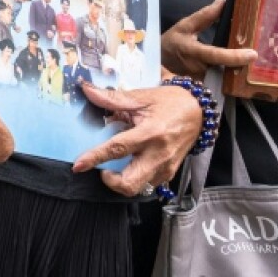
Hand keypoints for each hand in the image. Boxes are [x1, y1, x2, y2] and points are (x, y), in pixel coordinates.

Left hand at [71, 82, 200, 195]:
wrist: (199, 112)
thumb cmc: (169, 102)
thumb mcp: (142, 97)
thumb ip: (112, 98)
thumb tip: (86, 90)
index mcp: (150, 133)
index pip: (117, 149)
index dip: (95, 158)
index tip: (78, 165)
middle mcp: (158, 155)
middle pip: (130, 183)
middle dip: (111, 182)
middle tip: (101, 168)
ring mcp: (166, 167)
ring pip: (139, 188)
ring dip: (122, 181)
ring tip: (116, 164)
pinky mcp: (169, 173)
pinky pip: (148, 184)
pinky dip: (135, 177)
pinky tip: (131, 162)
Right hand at [161, 0, 256, 78]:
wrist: (158, 62)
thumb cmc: (172, 42)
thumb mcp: (184, 26)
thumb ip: (204, 16)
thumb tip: (222, 1)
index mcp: (193, 51)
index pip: (216, 55)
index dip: (234, 56)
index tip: (252, 54)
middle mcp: (198, 69)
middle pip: (225, 69)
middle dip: (242, 65)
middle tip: (260, 58)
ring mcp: (200, 81)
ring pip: (224, 78)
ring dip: (238, 72)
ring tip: (252, 64)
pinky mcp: (203, 88)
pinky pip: (220, 83)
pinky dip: (231, 77)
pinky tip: (239, 70)